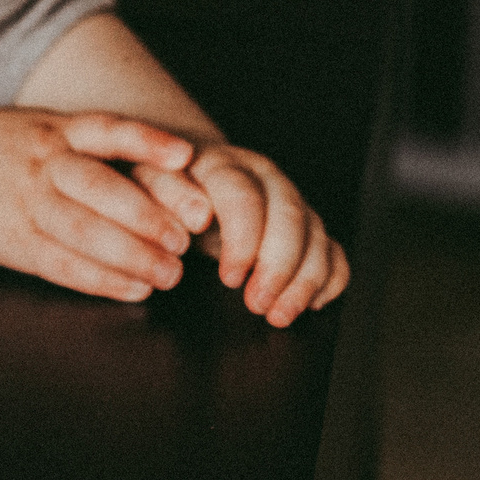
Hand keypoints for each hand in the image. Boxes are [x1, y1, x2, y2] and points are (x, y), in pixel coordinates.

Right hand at [0, 109, 202, 301]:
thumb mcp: (37, 125)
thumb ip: (84, 140)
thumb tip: (153, 161)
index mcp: (54, 129)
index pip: (108, 130)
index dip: (149, 142)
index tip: (187, 156)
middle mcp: (44, 164)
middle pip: (102, 189)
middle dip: (149, 216)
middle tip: (186, 240)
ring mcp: (28, 203)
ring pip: (86, 232)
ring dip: (133, 257)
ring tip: (169, 276)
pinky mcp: (14, 241)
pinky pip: (62, 265)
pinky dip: (100, 280)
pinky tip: (133, 290)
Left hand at [135, 144, 347, 326]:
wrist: (181, 170)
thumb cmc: (160, 184)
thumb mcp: (146, 181)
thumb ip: (166, 193)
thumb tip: (197, 217)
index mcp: (224, 163)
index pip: (244, 195)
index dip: (243, 239)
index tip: (229, 279)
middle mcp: (264, 176)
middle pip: (290, 216)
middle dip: (279, 266)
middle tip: (257, 305)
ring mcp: (289, 199)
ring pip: (316, 235)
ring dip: (304, 280)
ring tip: (279, 316)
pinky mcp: (304, 225)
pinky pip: (333, 249)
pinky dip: (331, 278)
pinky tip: (313, 304)